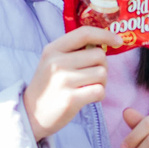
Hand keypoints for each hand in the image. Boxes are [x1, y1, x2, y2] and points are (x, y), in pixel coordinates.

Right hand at [22, 25, 109, 141]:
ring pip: (102, 73)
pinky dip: (99, 95)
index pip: (84, 33)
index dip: (105, 35)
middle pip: (99, 55)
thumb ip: (73, 51)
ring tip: (88, 88)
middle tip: (93, 76)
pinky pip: (100, 91)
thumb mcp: (52, 62)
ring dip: (101, 82)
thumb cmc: (48, 87)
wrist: (31, 114)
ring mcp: (63, 81)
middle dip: (102, 66)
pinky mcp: (71, 99)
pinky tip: (88, 98)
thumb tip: (103, 43)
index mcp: (53, 49)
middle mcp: (57, 63)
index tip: (117, 40)